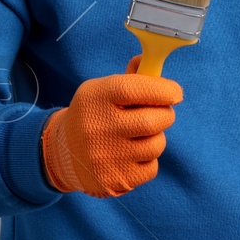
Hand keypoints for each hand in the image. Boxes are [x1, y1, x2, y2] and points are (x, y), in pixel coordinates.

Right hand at [41, 55, 183, 196]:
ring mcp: (106, 157)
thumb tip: (151, 59)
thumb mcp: (102, 90)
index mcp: (95, 98)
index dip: (162, 89)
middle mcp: (98, 128)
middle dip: (165, 115)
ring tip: (140, 135)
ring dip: (156, 137)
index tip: (175, 93)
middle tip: (161, 113)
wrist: (64, 153)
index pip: (135, 89)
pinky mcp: (115, 180)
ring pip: (156, 145)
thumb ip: (130, 78)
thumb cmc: (93, 115)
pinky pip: (152, 167)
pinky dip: (148, 160)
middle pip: (153, 120)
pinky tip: (131, 154)